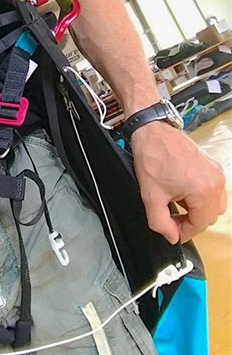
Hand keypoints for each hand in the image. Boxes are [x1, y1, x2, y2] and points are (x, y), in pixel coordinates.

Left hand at [131, 121, 226, 243]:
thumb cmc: (152, 158)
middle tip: (170, 216)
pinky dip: (199, 196)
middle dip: (190, 221)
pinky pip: (212, 190)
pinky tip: (180, 191)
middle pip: (209, 216)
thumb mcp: (151, 196)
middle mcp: (217, 182)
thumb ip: (160, 222)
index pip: (200, 225)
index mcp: (204, 191)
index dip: (184, 232)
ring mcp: (216, 172)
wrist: (152, 131)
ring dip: (195, 209)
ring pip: (213, 204)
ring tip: (174, 203)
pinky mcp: (212, 165)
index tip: (171, 231)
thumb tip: (172, 236)